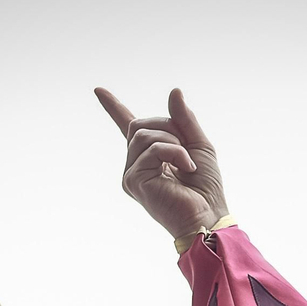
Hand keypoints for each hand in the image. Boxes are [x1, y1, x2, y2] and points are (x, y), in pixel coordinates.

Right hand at [96, 87, 227, 240]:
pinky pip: (154, 149)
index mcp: (148, 156)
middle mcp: (134, 164)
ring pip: (145, 134)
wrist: (208, 215)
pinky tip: (187, 168)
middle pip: (139, 125)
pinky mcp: (133, 181)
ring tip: (187, 163)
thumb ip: (185, 119)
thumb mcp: (199, 144)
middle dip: (169, 127)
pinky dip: (176, 152)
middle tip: (187, 148)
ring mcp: (131, 173)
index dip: (113, 107)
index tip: (98, 90)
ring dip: (174, 142)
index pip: (126, 127)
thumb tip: (174, 91)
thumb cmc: (205, 187)